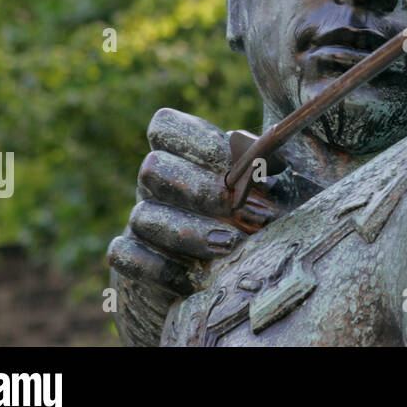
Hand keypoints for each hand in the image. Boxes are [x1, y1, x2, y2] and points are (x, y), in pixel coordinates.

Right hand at [106, 108, 291, 344]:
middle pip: (152, 168)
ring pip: (143, 215)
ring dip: (189, 232)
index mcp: (188, 156)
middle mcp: (160, 186)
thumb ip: (274, 153)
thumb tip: (266, 139)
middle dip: (198, 189)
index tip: (229, 161)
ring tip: (232, 245)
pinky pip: (125, 256)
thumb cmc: (268, 218)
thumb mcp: (281, 181)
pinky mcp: (135, 263)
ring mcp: (145, 224)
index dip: (193, 138)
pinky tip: (197, 278)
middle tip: (237, 209)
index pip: (165, 126)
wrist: (246, 279)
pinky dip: (159, 267)